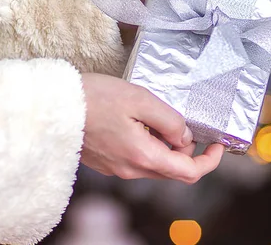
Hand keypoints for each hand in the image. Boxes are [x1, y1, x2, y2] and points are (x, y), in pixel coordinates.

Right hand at [80, 73, 224, 182]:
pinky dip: (150, 146)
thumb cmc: (94, 98)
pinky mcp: (107, 161)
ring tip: (161, 119)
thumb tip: (185, 137)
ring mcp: (117, 167)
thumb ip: (170, 121)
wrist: (52, 107)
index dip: (209, 161)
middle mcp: (131, 169)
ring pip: (156, 165)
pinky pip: (138, 159)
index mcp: (143, 156)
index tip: (217, 145)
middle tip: (188, 126)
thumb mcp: (142, 100)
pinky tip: (141, 123)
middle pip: (173, 170)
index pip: (189, 172)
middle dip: (188, 152)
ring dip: (167, 147)